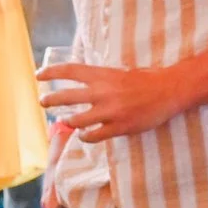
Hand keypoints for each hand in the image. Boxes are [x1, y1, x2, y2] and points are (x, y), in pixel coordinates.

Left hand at [38, 61, 183, 142]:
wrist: (169, 91)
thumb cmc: (146, 80)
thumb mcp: (120, 73)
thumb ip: (101, 78)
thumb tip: (84, 83)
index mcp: (103, 75)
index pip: (69, 70)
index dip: (51, 72)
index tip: (38, 75)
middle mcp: (103, 92)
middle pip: (66, 96)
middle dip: (50, 99)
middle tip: (43, 102)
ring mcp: (110, 111)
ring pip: (77, 120)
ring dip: (68, 121)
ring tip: (64, 121)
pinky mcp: (119, 127)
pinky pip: (94, 136)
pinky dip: (85, 136)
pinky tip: (84, 135)